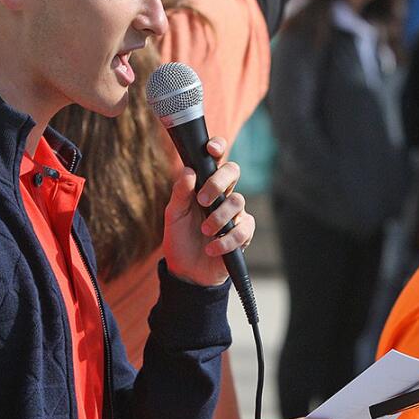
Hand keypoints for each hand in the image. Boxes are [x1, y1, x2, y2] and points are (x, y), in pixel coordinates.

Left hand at [162, 137, 253, 286]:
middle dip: (218, 182)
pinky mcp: (243, 234)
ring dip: (219, 217)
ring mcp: (234, 213)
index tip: (211, 149)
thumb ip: (180, 192)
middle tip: (202, 200)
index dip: (218, 147)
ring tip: (205, 231)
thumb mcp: (173, 215)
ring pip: (238, 201)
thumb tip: (189, 171)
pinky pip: (244, 229)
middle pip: (233, 171)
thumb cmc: (179, 238)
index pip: (216, 159)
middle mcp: (222, 194)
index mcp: (204, 185)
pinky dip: (226, 240)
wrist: (186, 272)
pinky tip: (212, 248)